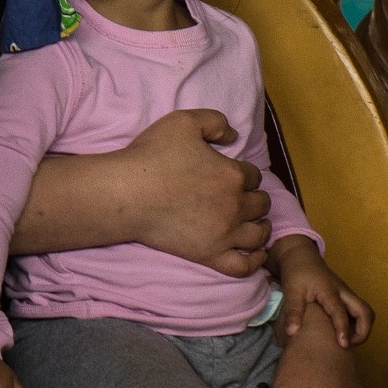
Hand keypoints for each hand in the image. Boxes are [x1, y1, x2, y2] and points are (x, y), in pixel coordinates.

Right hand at [117, 110, 271, 276]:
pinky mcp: (209, 255)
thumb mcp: (184, 121)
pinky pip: (243, 266)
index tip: (232, 175)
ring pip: (258, 234)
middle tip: (242, 198)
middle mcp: (235, 205)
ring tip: (255, 224)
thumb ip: (215, 122)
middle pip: (260, 203)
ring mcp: (224, 234)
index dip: (244, 173)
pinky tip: (256, 253)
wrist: (126, 193)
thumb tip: (233, 136)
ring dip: (261, 227)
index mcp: (232, 174)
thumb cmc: (152, 155)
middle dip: (254, 198)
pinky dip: (255, 261)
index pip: (253, 175)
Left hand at [272, 239, 371, 346]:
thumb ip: (293, 311)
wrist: (302, 257)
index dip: (342, 329)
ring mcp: (347, 294)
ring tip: (347, 342)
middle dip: (363, 331)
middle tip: (348, 345)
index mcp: (329, 290)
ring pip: (365, 312)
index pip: (340, 311)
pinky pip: (359, 312)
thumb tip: (292, 333)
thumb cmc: (297, 273)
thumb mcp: (291, 291)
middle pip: (365, 311)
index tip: (343, 346)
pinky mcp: (346, 297)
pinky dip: (358, 324)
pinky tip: (344, 334)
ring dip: (362, 328)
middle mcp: (343, 292)